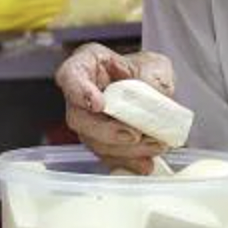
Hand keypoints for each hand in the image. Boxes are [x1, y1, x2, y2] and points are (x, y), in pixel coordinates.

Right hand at [55, 43, 176, 173]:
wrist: (153, 90)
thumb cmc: (145, 71)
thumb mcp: (156, 66)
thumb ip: (155, 78)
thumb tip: (156, 97)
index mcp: (87, 64)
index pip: (71, 75)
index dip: (80, 91)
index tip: (98, 104)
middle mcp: (80, 95)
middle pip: (79, 117)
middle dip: (107, 131)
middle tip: (133, 135)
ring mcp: (88, 121)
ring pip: (93, 141)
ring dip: (123, 149)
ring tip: (154, 146)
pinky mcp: (100, 142)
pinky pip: (107, 156)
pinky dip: (128, 162)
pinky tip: (145, 163)